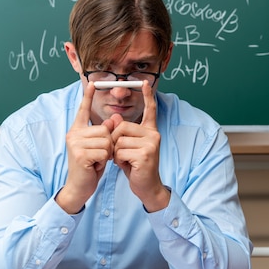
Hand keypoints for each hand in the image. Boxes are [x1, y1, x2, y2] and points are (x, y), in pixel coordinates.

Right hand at [56, 82, 114, 213]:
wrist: (80, 187)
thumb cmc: (90, 167)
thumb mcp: (100, 148)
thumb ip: (105, 133)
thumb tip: (114, 119)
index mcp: (77, 130)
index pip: (83, 110)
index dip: (88, 97)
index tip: (93, 83)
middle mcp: (74, 134)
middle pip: (105, 129)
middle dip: (108, 144)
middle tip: (99, 156)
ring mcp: (75, 143)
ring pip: (106, 141)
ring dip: (107, 154)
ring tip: (97, 161)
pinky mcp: (80, 154)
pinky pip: (104, 151)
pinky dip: (104, 161)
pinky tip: (95, 166)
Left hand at [110, 81, 169, 211]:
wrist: (146, 187)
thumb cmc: (136, 166)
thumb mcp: (127, 147)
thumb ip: (122, 132)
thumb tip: (114, 118)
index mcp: (150, 131)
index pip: (150, 110)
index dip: (147, 96)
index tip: (145, 82)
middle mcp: (153, 134)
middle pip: (121, 127)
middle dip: (115, 142)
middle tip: (122, 155)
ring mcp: (151, 144)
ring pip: (119, 141)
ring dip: (116, 154)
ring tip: (126, 161)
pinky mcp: (145, 154)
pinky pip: (121, 152)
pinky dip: (119, 161)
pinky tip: (128, 166)